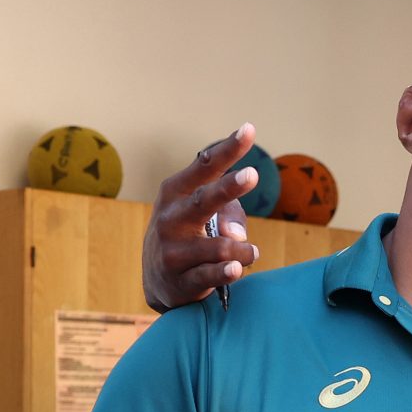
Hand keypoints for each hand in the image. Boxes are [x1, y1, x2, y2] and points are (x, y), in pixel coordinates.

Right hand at [144, 126, 264, 310]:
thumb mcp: (204, 216)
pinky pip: (208, 275)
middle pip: (203, 200)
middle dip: (228, 187)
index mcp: (176, 192)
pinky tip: (236, 269)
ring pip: (216, 246)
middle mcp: (170, 218)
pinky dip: (225, 272)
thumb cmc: (189, 236)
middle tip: (251, 174)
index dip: (228, 149)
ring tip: (252, 253)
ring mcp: (173, 250)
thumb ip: (230, 215)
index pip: (204, 166)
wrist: (159, 280)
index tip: (249, 130)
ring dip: (240, 249)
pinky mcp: (180, 281)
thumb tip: (236, 235)